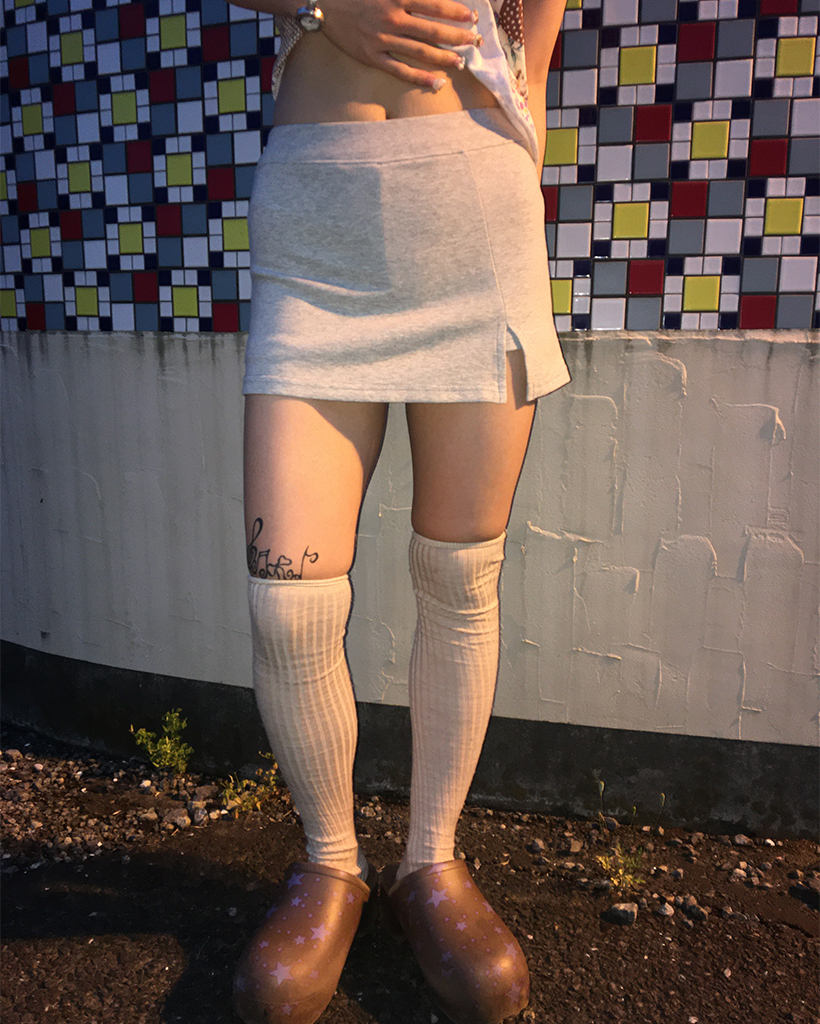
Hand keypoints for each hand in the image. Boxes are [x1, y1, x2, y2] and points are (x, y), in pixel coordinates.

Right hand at [319, 0, 479, 87]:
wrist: (321, 1)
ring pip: (421, 52)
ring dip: (444, 57)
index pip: (435, 5)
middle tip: (475, 41)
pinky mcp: (372, 56)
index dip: (456, 11)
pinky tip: (437, 82)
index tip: (472, 16)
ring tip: (461, 62)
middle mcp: (392, 18)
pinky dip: (420, 78)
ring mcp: (382, 40)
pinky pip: (400, 70)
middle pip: (433, 30)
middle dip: (458, 36)